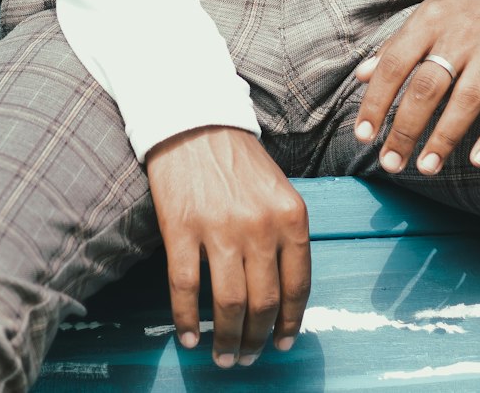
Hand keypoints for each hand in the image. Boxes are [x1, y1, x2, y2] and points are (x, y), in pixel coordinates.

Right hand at [145, 125, 310, 368]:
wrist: (195, 122)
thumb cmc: (238, 160)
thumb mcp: (279, 190)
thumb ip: (284, 234)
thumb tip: (283, 292)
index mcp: (291, 215)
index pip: (298, 285)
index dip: (291, 323)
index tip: (283, 344)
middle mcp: (260, 225)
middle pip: (264, 302)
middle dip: (257, 339)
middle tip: (248, 357)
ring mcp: (220, 228)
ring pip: (229, 303)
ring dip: (227, 340)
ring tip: (223, 356)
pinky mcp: (182, 229)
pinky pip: (186, 289)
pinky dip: (187, 320)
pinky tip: (189, 337)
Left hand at [353, 0, 479, 175]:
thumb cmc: (466, 1)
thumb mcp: (428, 11)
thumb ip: (396, 44)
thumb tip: (362, 76)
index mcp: (430, 21)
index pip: (394, 64)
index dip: (376, 101)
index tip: (363, 135)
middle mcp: (460, 35)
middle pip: (427, 86)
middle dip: (406, 128)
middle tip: (391, 163)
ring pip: (467, 99)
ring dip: (445, 136)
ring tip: (426, 167)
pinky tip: (479, 158)